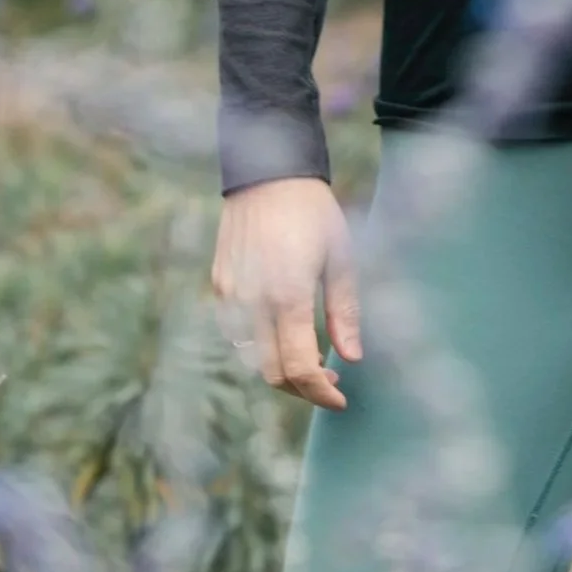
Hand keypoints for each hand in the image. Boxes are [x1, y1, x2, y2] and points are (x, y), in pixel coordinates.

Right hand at [211, 177, 361, 410]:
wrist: (268, 171)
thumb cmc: (313, 212)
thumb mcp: (341, 258)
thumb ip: (345, 313)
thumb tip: (352, 358)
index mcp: (288, 295)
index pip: (300, 369)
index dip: (321, 394)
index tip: (341, 400)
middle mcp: (253, 302)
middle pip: (272, 373)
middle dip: (302, 388)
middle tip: (330, 379)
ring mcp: (231, 295)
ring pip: (250, 358)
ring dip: (280, 369)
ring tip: (309, 357)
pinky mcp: (219, 285)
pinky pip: (236, 333)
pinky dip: (259, 345)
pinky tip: (283, 331)